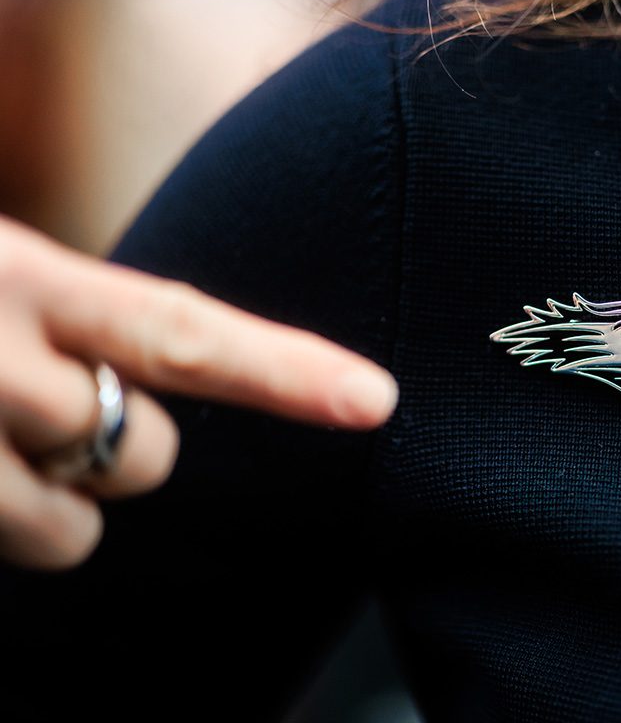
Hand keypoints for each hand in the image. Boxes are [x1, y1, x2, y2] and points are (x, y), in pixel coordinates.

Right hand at [0, 215, 397, 570]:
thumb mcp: (6, 278)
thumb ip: (85, 315)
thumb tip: (153, 385)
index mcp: (27, 275)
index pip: (178, 331)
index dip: (284, 370)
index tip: (378, 401)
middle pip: (146, 454)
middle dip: (128, 452)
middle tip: (50, 404)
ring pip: (72, 529)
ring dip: (52, 503)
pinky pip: (19, 550)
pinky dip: (5, 528)